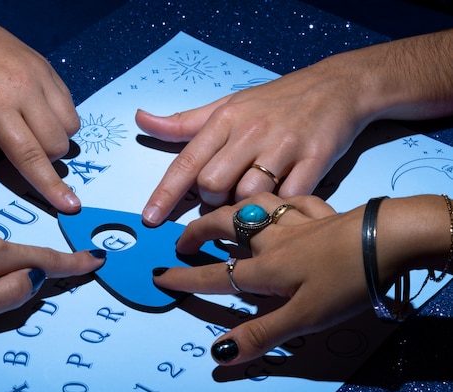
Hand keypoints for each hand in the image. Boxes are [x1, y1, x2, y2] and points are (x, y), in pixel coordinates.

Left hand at [0, 19, 80, 209]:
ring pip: (70, 125)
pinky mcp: (47, 67)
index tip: (70, 205)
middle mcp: (26, 90)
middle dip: (46, 160)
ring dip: (57, 140)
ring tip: (30, 133)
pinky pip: (70, 103)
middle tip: (21, 151)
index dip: (50, 186)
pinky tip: (36, 114)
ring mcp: (40, 76)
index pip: (31, 156)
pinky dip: (60, 118)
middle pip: (57, 144)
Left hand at [137, 61, 366, 225]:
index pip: (186, 162)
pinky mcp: (315, 161)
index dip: (165, 194)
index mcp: (224, 120)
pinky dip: (278, 208)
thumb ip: (184, 122)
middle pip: (213, 185)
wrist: (336, 87)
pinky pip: (286, 199)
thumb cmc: (274, 101)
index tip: (150, 219)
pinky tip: (280, 201)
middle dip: (212, 199)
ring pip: (247, 196)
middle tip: (225, 192)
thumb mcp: (227, 105)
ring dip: (244, 207)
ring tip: (253, 195)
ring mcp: (283, 147)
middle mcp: (250, 132)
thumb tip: (141, 120)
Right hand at [153, 193, 371, 364]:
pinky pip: (294, 200)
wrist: (389, 240)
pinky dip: (281, 201)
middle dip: (199, 231)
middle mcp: (274, 240)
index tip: (160, 274)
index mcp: (266, 268)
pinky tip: (282, 204)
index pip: (215, 275)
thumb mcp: (304, 318)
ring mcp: (299, 221)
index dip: (185, 278)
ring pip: (255, 206)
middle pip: (226, 227)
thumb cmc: (345, 281)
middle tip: (183, 239)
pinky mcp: (324, 212)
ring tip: (224, 213)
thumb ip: (261, 333)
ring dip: (233, 207)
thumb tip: (218, 353)